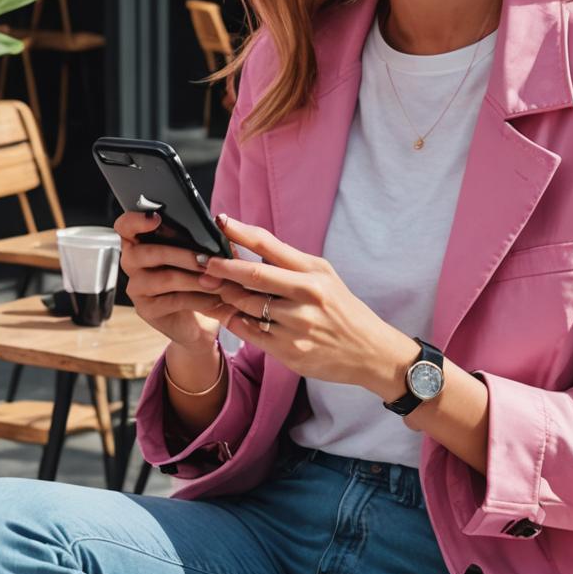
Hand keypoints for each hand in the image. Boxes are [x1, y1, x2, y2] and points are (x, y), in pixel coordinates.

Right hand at [114, 211, 224, 348]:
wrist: (199, 321)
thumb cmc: (197, 280)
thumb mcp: (203, 255)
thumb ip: (205, 239)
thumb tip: (218, 224)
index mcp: (141, 242)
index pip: (125, 226)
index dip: (135, 220)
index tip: (157, 218)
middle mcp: (132, 263)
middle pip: (147, 253)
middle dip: (182, 255)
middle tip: (208, 259)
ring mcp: (137, 287)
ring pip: (164, 278)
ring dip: (194, 279)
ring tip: (217, 281)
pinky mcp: (146, 309)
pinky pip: (173, 300)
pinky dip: (198, 299)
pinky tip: (214, 299)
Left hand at [196, 214, 417, 399]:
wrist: (369, 352)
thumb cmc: (342, 310)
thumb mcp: (324, 277)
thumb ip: (290, 265)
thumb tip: (249, 251)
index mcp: (314, 272)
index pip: (270, 245)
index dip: (241, 232)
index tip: (221, 221)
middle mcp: (306, 295)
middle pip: (253, 276)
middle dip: (222, 267)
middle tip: (203, 262)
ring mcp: (297, 324)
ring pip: (246, 306)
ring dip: (226, 297)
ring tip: (217, 290)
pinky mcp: (289, 349)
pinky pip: (249, 332)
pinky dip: (236, 321)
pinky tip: (234, 315)